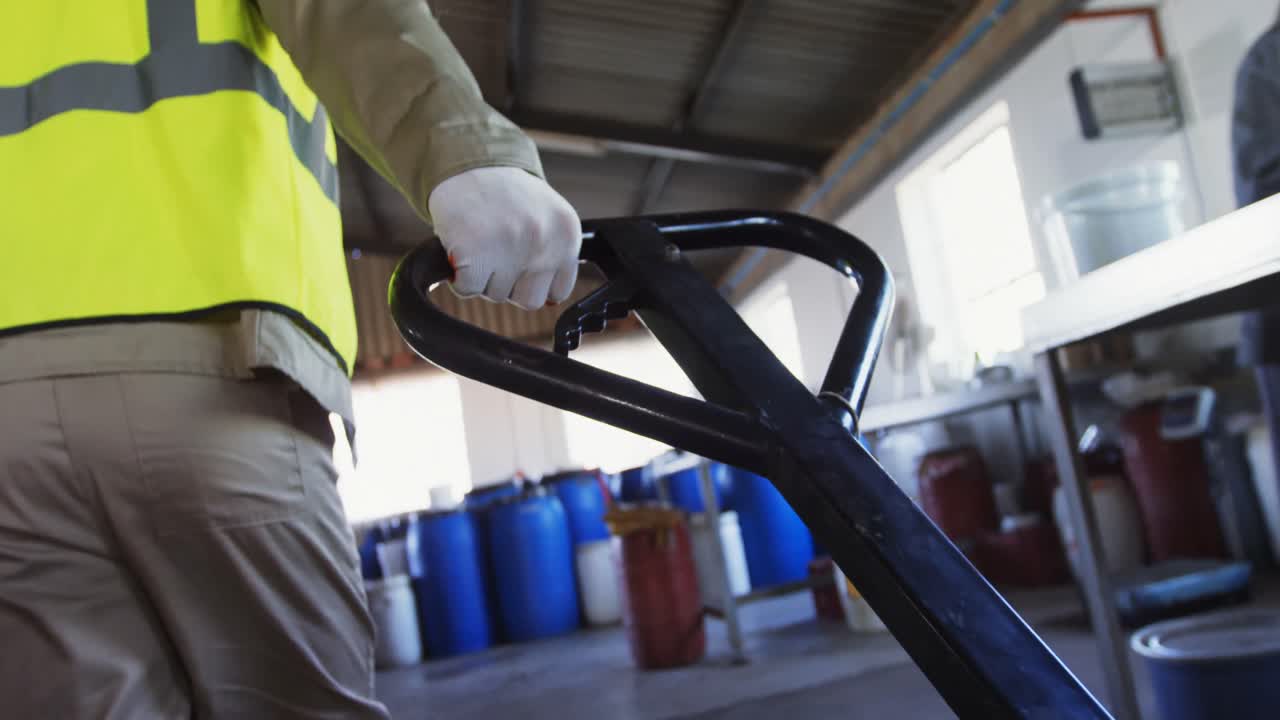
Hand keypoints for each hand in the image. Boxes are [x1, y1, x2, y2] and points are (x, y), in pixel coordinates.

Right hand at [428, 167, 581, 308]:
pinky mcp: (474, 254)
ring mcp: (509, 248)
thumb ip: (554, 253)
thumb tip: (550, 299)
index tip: (522, 264)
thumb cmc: (505, 195)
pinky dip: (460, 277)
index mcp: (566, 235)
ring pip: (496, 295)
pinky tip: (465, 248)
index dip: (535, 282)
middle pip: (529, 300)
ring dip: (483, 276)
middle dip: (511, 284)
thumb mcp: (546, 217)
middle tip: (499, 252)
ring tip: (482, 241)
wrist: (469, 163)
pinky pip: (467, 290)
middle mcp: (542, 242)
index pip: (558, 291)